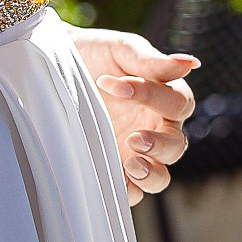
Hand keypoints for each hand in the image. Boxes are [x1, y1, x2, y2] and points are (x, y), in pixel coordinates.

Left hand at [70, 29, 198, 205]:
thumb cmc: (93, 54)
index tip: (113, 83)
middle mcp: (155, 126)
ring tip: (130, 165)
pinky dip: (128, 191)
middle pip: (176, 146)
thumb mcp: (119, 49)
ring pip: (161, 176)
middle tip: (134, 138)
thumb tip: (190, 63)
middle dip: (159, 146)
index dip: (152, 96)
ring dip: (151, 174)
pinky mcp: (114, 169)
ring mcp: (135, 152)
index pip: (177, 103)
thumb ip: (150, 60)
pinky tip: (115, 182)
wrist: (51, 67)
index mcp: (164, 96)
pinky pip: (132, 191)